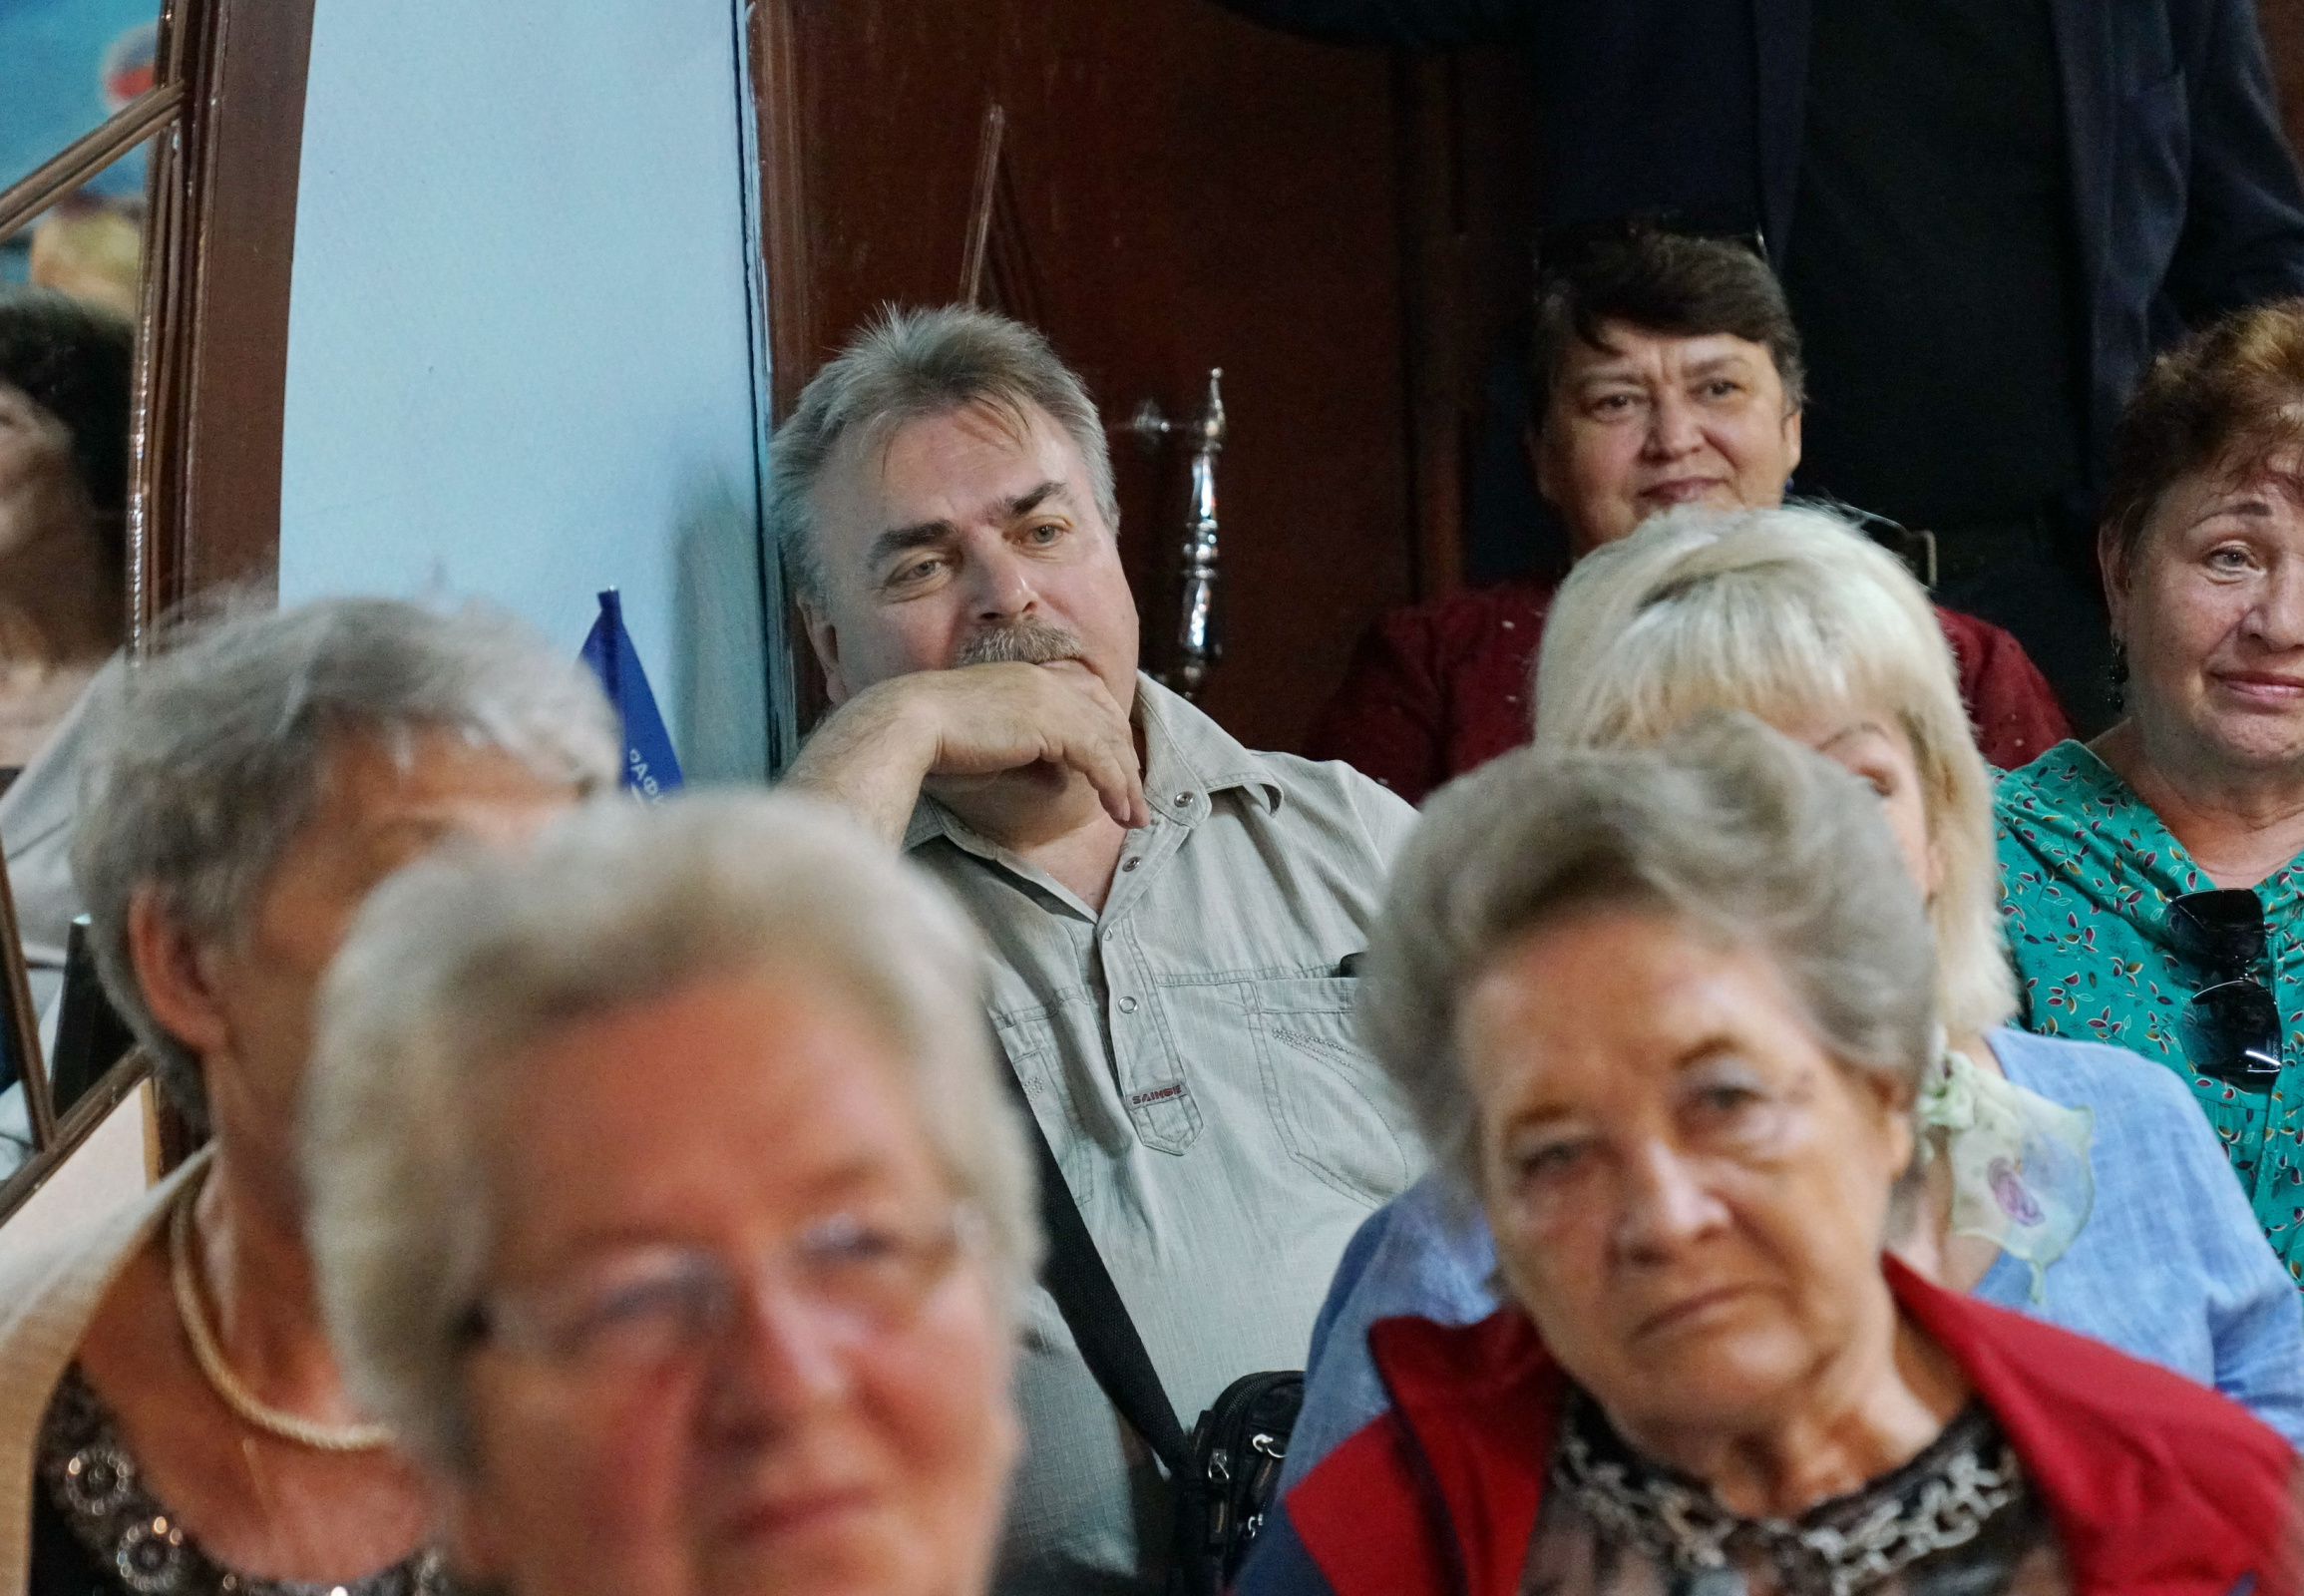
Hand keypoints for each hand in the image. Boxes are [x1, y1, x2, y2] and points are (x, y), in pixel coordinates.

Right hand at [782, 663, 1149, 844]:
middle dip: (1126, 765)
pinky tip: (1119, 811)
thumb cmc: (932, 740)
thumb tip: (1041, 776)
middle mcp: (1045, 682)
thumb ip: (1019, 749)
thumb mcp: (986, 740)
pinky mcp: (1051, 721)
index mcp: (1028, 680)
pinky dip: (1115, 785)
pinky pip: (1098, 755)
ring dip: (1126, 783)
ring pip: (1109, 741)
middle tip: (1135, 804)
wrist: (906, 723)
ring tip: (1134, 817)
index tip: (1117, 778)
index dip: (1108, 743)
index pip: (1087, 706)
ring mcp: (1050, 697)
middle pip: (1107, 722)